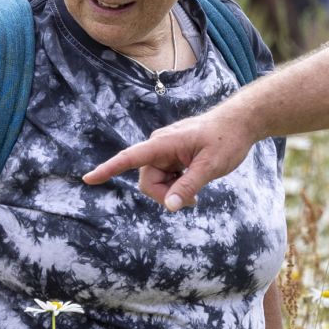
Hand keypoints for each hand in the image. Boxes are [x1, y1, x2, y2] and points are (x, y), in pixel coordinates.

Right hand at [82, 101, 262, 210]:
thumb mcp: (210, 166)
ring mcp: (166, 152)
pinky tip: (195, 184)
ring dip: (174, 192)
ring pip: (157, 183)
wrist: (241, 122)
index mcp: (163, 143)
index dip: (108, 169)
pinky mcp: (173, 157)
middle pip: (148, 182)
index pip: (130, 158)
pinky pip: (166, 179)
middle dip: (165, 195)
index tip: (88, 179)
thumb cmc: (227, 139)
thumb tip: (169, 207)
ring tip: (197, 192)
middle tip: (192, 201)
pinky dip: (178, 186)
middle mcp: (159, 146)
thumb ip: (188, 186)